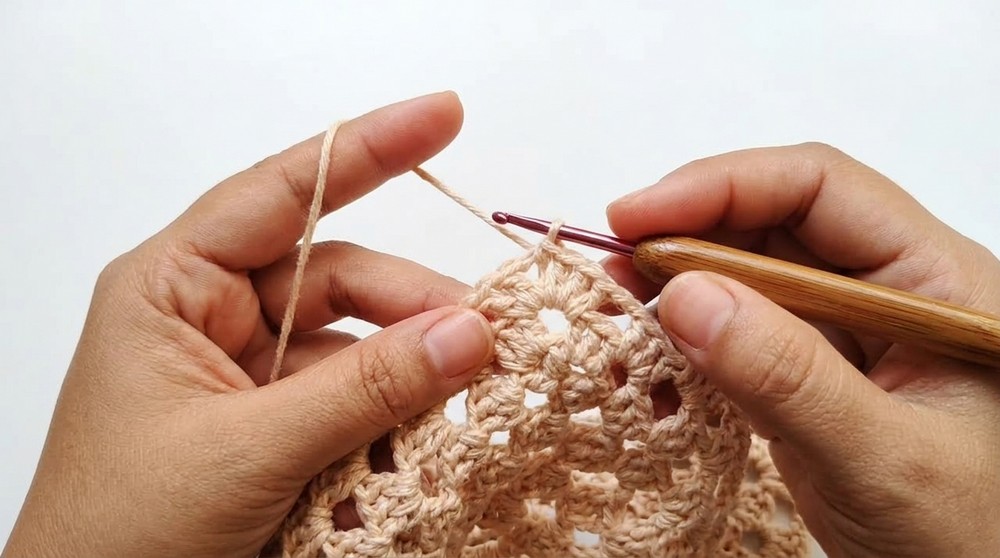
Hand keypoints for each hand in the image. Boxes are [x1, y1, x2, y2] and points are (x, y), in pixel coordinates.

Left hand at [2, 92, 493, 557]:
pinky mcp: (280, 428)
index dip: (365, 149)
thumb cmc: (120, 536)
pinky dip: (399, 418)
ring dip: (416, 370)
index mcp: (173, 289)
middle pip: (340, 278)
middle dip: (416, 304)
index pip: (280, 195)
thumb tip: (470, 333)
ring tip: (475, 395)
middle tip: (491, 336)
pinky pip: (358, 401)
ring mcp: (252, 376)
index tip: (444, 116)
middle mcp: (214, 318)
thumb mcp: (248, 450)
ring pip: (359, 344)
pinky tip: (434, 438)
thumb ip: (365, 388)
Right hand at [605, 142, 999, 557]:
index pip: (819, 190)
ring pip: (744, 281)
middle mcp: (885, 292)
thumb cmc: (971, 537)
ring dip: (673, 297)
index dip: (722, 187)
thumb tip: (685, 296)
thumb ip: (788, 377)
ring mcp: (841, 336)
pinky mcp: (806, 378)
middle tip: (610, 274)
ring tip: (617, 324)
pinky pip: (735, 342)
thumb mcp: (883, 459)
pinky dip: (684, 354)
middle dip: (683, 241)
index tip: (637, 218)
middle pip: (771, 226)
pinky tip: (650, 377)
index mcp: (935, 281)